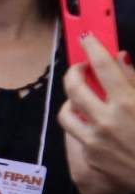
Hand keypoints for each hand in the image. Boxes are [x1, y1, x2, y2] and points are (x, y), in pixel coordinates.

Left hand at [58, 35, 134, 193]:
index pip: (102, 65)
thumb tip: (121, 59)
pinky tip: (92, 121)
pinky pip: (77, 134)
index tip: (87, 37)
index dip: (92, 46)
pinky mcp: (91, 155)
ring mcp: (95, 139)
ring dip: (70, 99)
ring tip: (80, 95)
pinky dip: (82, 124)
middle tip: (81, 66)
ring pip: (66, 112)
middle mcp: (106, 120)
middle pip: (73, 86)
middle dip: (74, 71)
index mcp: (127, 103)